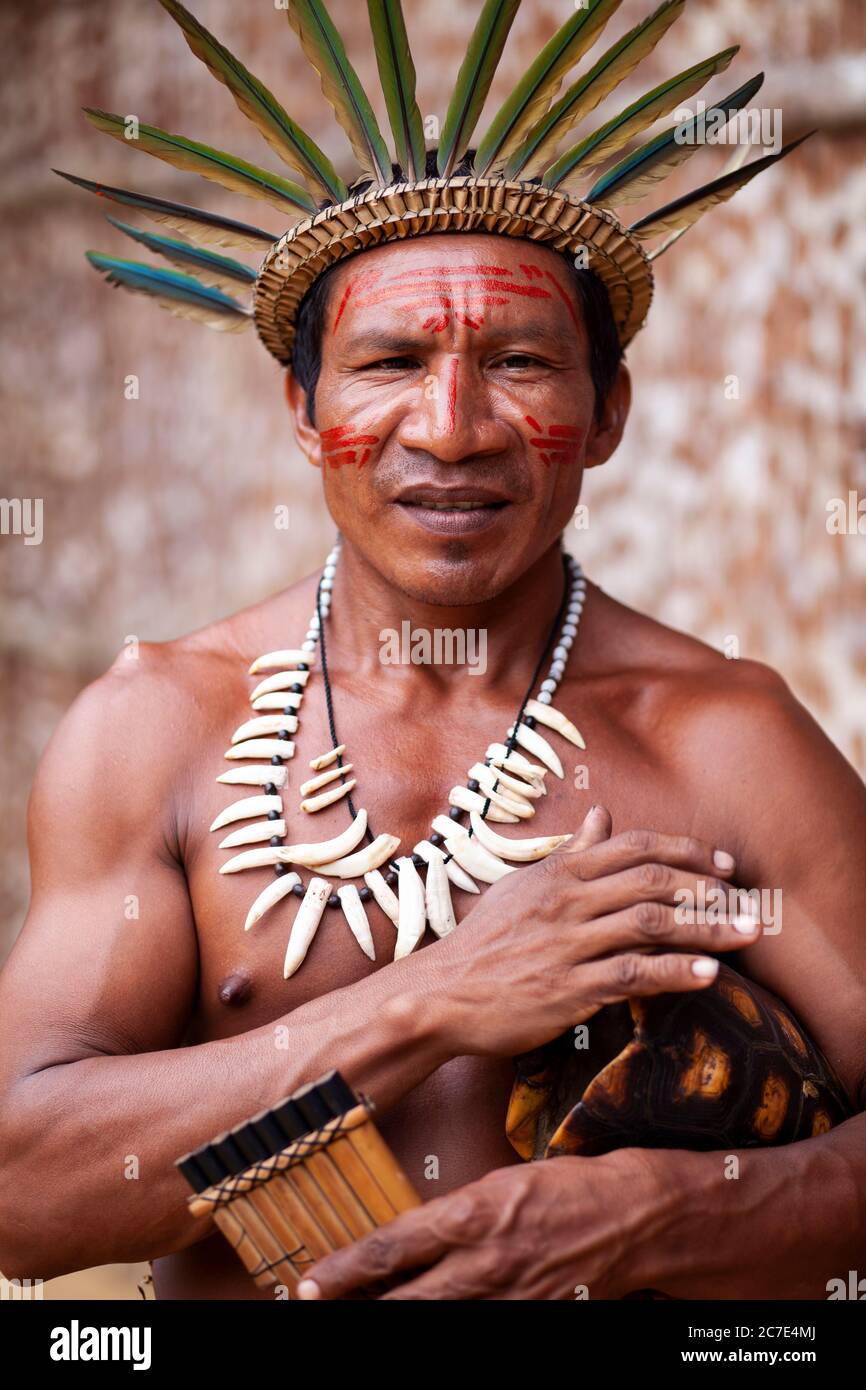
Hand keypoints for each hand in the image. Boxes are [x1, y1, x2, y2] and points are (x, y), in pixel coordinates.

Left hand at [295, 1153, 657, 1299]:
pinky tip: (431, 1316)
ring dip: (397, 1316)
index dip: (343, 1271)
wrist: (628, 1219)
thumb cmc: (560, 1189)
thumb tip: (405, 1244)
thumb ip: (450, 1218)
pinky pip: (477, 1330)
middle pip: (402, 1302)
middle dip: (356, 1308)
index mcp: (470, 1215)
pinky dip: (447, 1327)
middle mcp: (482, 1263)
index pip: (390, 1248)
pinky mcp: (528, 1321)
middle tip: (318, 1307)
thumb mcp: (494, 1186)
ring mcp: (506, 1300)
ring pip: (433, 1322)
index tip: (309, 1285)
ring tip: (370, 1312)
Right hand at [431, 805, 758, 1056]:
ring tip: (747, 933)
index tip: (722, 864)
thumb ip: (570, 853)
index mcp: (559, 872)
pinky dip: (675, 973)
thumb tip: (601, 814)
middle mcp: (567, 901)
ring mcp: (569, 944)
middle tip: (747, 899)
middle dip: (707, 887)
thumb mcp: (524, 886)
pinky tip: (709, 976)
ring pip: (651, 925)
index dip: (684, 850)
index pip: (633, 846)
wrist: (441, 994)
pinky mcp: (569, 989)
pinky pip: (633, 975)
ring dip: (707, 928)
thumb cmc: (485, 941)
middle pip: (652, 880)